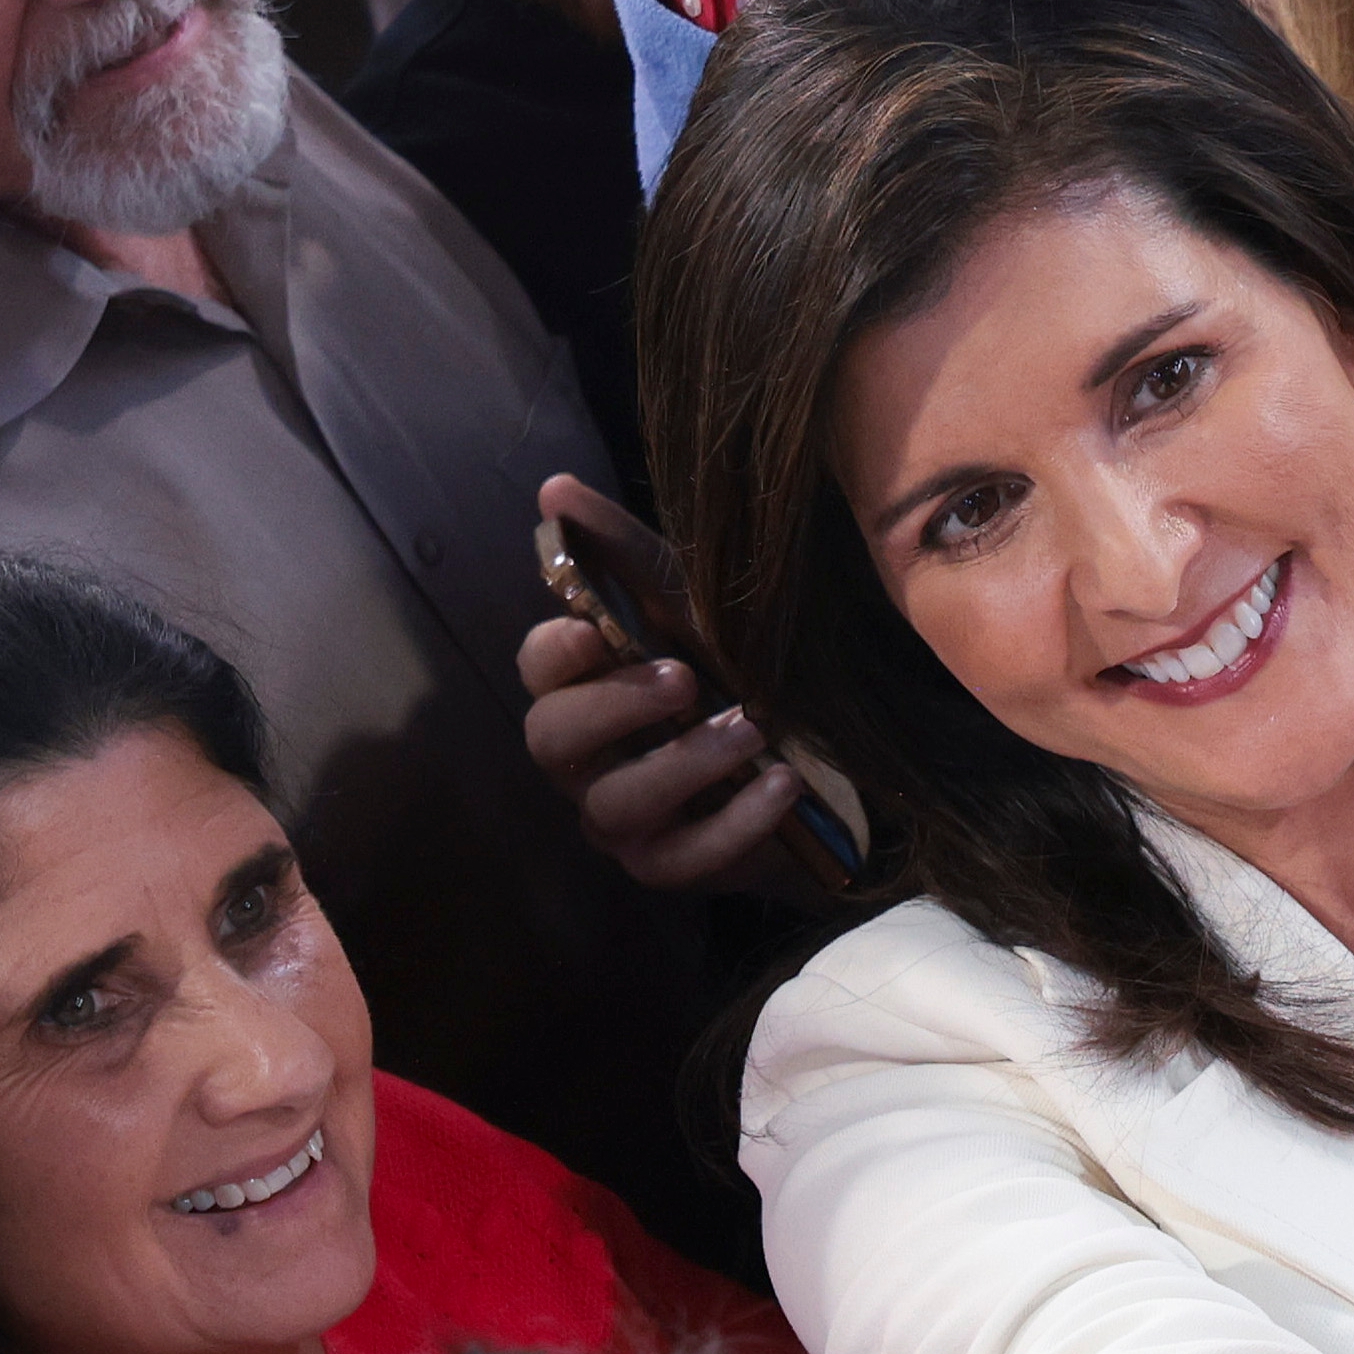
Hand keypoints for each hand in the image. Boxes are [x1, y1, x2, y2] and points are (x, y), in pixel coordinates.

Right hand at [517, 482, 815, 892]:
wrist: (817, 760)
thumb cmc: (731, 671)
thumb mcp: (689, 602)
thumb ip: (621, 548)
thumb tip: (553, 486)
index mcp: (583, 689)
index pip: (536, 670)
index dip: (556, 652)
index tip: (595, 628)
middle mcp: (586, 760)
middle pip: (551, 741)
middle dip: (613, 708)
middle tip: (682, 679)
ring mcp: (623, 821)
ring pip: (617, 803)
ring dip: (685, 762)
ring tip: (749, 725)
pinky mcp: (670, 868)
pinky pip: (684, 857)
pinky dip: (736, 819)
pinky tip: (780, 782)